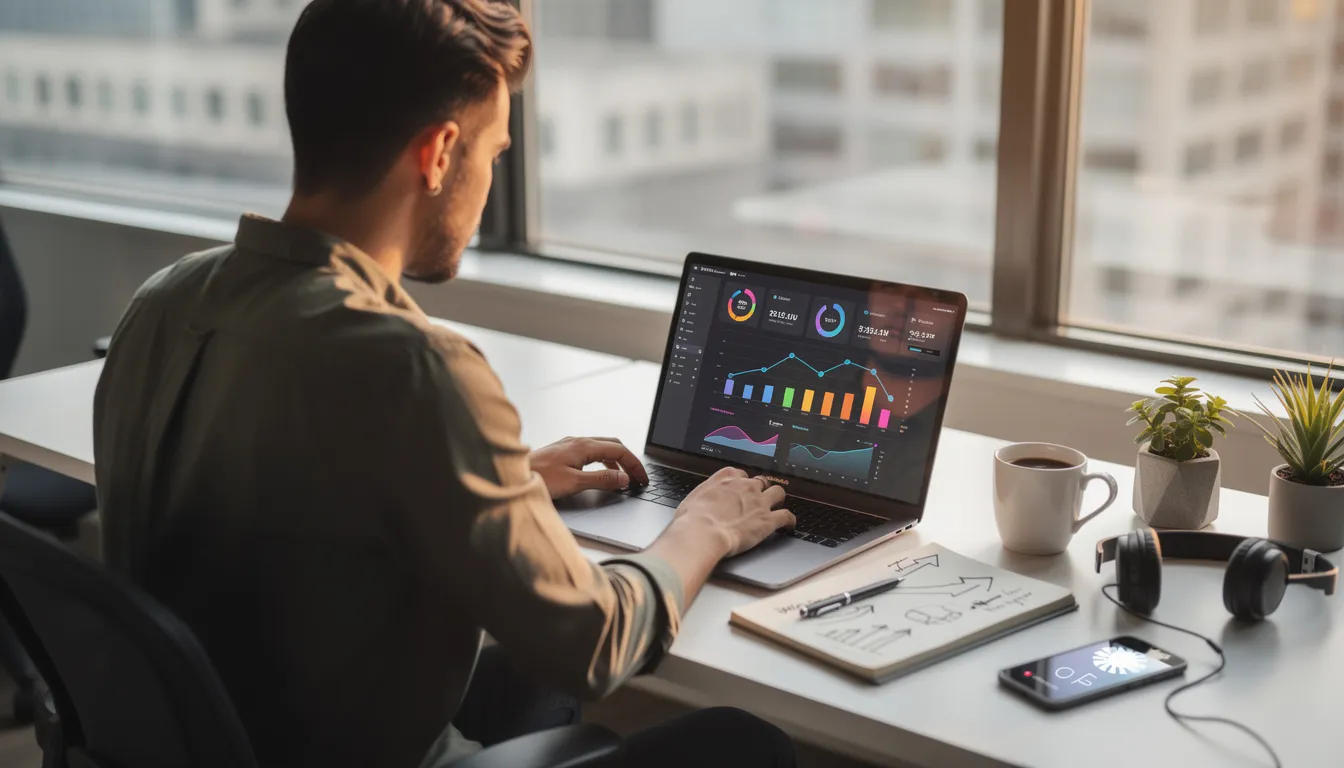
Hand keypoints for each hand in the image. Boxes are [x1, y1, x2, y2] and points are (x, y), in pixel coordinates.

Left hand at [529, 437, 648, 498]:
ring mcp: (569, 445)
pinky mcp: (562, 452)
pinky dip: (602, 462)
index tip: (642, 478)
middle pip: (612, 445)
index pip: (619, 450)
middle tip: (637, 477)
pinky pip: (590, 453)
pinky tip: (600, 474)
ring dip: (615, 462)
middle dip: (628, 460)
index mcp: (583, 446)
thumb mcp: (574, 482)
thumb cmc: (538, 478)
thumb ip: (601, 480)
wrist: (511, 475)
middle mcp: (577, 441)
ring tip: (622, 478)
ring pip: (601, 448)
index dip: (634, 464)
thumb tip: (624, 478)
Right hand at [672, 468, 794, 556]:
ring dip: (778, 499)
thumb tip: (698, 505)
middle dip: (761, 489)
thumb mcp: (692, 500)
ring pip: (778, 492)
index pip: (740, 473)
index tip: (740, 488)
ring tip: (777, 506)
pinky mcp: (767, 521)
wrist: (702, 532)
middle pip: (761, 481)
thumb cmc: (691, 519)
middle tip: (758, 498)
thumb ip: (702, 498)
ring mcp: (759, 502)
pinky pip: (787, 516)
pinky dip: (790, 520)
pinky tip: (790, 525)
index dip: (741, 482)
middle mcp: (745, 486)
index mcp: (725, 478)